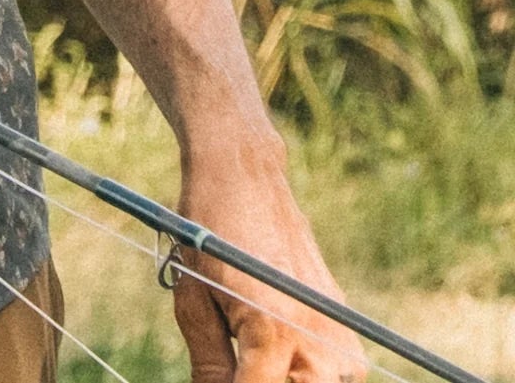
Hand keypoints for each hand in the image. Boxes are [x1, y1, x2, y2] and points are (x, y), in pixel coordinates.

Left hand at [172, 155, 366, 382]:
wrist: (245, 178)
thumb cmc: (209, 235)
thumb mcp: (194, 300)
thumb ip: (210, 365)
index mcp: (272, 332)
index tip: (216, 379)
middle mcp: (318, 340)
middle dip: (261, 382)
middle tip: (236, 364)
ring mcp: (340, 335)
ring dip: (285, 377)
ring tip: (254, 354)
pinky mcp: (346, 327)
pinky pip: (331, 373)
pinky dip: (304, 369)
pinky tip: (276, 344)